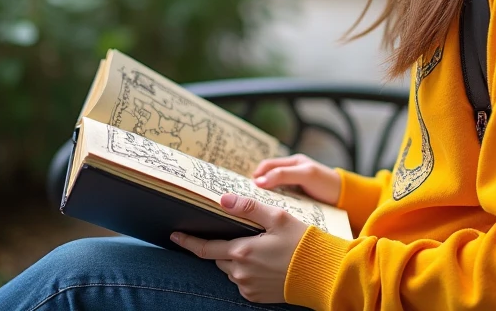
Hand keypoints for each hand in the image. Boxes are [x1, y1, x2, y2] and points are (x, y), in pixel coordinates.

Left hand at [172, 193, 306, 303]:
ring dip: (236, 259)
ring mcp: (247, 287)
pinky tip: (265, 264)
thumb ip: (248, 207)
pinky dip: (246, 272)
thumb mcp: (278, 217)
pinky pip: (242, 282)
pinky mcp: (255, 296)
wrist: (321, 274)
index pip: (205, 248)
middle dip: (223, 247)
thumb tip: (222, 199)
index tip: (174, 235)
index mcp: (242, 251)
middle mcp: (240, 272)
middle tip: (241, 236)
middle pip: (219, 258)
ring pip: (230, 270)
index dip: (188, 241)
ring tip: (259, 249)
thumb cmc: (302, 242)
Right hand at [251, 154, 339, 204]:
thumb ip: (284, 175)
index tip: (246, 188)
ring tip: (256, 208)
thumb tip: (259, 181)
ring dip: (265, 198)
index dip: (256, 175)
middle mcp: (292, 172)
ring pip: (273, 191)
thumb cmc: (327, 183)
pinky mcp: (298, 199)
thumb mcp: (306, 175)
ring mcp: (294, 186)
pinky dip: (274, 205)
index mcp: (293, 162)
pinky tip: (271, 214)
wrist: (346, 199)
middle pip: (267, 178)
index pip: (267, 165)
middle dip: (257, 187)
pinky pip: (281, 200)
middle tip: (247, 200)